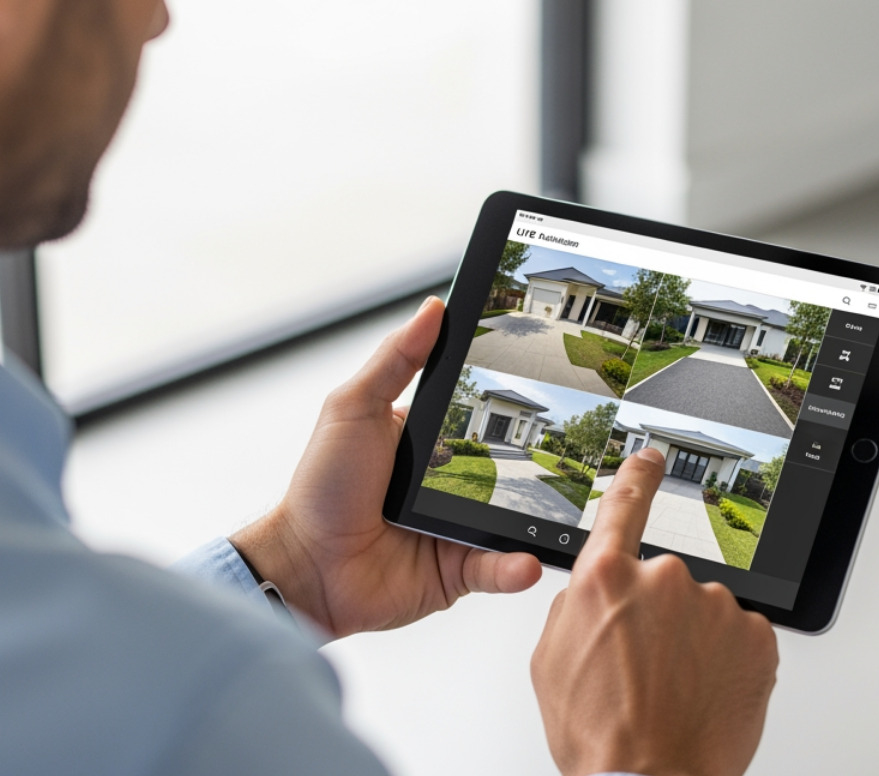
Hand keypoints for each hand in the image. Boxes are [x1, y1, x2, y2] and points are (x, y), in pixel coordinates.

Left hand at [230, 296, 541, 637]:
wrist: (307, 568)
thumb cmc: (321, 487)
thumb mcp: (353, 408)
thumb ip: (394, 359)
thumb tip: (434, 308)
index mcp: (424, 440)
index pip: (476, 415)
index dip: (505, 402)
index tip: (547, 381)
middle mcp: (444, 483)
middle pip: (504, 469)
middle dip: (534, 465)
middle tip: (572, 456)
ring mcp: (453, 527)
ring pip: (510, 520)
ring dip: (535, 518)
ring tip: (561, 513)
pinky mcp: (456, 571)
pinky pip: (496, 567)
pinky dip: (515, 567)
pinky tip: (527, 559)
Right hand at [531, 449, 778, 775]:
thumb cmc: (599, 734)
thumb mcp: (551, 660)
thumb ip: (575, 606)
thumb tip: (594, 593)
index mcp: (606, 577)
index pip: (624, 504)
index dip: (637, 475)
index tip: (650, 458)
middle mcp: (664, 579)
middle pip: (662, 580)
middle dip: (655, 616)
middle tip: (642, 668)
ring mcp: (715, 607)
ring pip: (701, 613)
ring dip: (691, 643)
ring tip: (671, 691)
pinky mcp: (756, 638)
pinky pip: (737, 638)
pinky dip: (724, 662)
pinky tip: (703, 693)